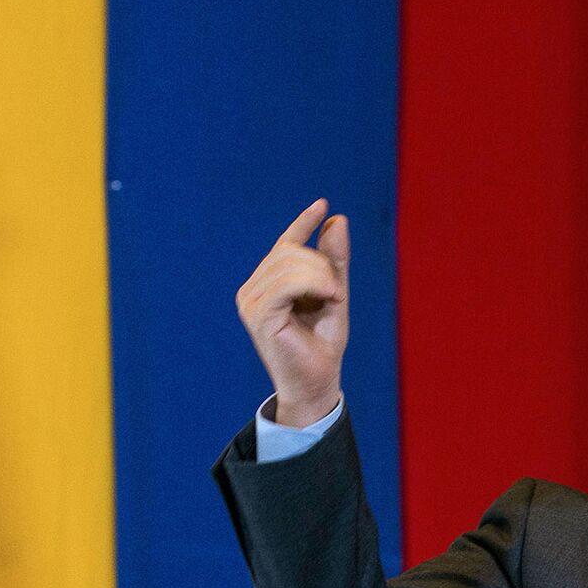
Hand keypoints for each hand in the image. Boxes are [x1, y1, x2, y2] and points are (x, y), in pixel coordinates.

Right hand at [235, 198, 348, 427]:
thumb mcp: (334, 294)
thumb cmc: (322, 343)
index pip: (285, 245)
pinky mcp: (257, 313)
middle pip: (289, 251)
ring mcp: (250, 300)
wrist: (317, 382)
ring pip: (289, 263)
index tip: (322, 205)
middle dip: (321, 263)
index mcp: (268, 284)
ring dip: (321, 275)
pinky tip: (329, 294)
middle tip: (336, 291)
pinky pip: (286, 282)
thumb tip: (336, 219)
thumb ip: (333, 260)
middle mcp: (253, 289)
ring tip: (333, 298)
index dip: (303, 223)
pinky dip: (313, 283)